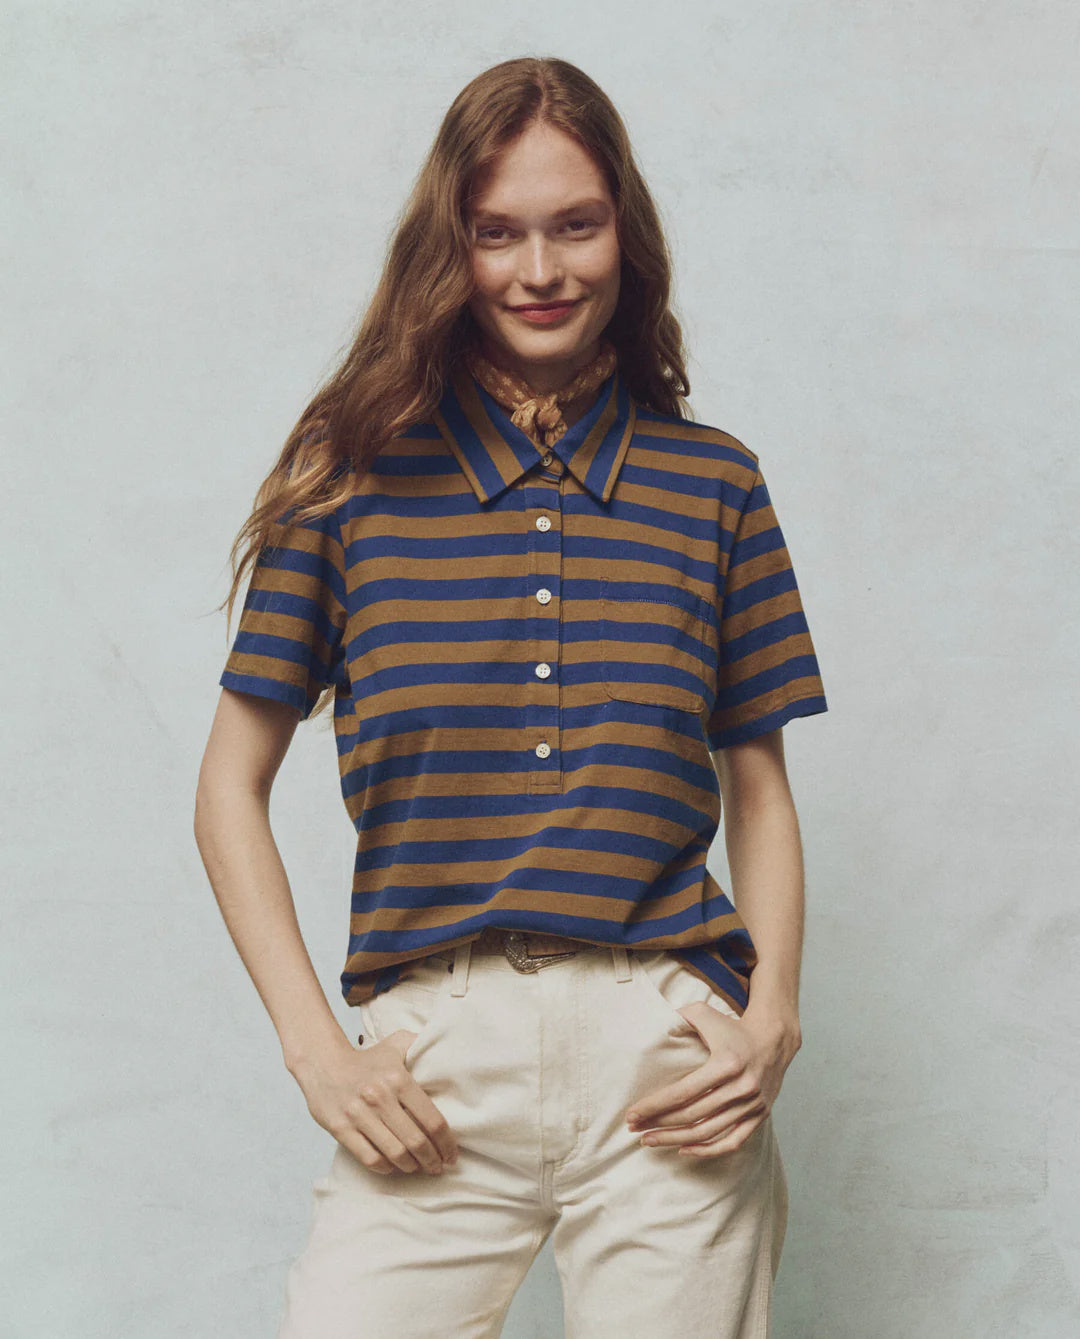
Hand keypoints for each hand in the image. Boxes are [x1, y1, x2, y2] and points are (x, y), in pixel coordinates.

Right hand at [290, 1030, 459, 1175]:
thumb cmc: (366, 1059)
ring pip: (394, 1154)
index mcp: (398, 1079)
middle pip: (416, 1141)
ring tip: (418, 1167)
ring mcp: (359, 1115)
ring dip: (411, 1166)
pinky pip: (369, 1158)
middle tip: (438, 1167)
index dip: (447, 1143)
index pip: (432, 1120)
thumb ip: (421, 1045)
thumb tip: (446, 1050)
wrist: (323, 1063)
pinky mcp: (341, 1129)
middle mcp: (380, 1097)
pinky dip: (385, 1168)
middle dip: (432, 1160)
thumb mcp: (396, 1044)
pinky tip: (393, 1166)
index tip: (452, 1155)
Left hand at [625, 1002, 800, 1157]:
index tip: (632, 1115)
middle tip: (635, 1128)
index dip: (655, 1106)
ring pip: (708, 1132)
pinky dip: (708, 1150)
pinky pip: (732, 1142)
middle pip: (692, 1115)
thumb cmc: (731, 1027)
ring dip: (676, 1140)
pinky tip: (684, 1150)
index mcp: (725, 1063)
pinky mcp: (759, 1116)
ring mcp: (751, 1104)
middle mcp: (740, 1087)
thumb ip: (677, 1017)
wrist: (773, 1039)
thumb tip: (648, 1024)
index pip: (682, 1092)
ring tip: (650, 1140)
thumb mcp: (704, 1013)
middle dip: (658, 1124)